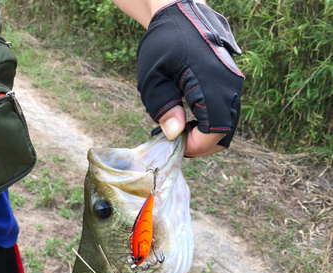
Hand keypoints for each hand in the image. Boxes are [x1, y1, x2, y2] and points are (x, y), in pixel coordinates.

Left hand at [137, 0, 243, 156]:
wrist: (180, 11)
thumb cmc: (163, 42)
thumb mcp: (152, 76)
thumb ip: (163, 106)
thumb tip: (175, 134)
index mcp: (212, 83)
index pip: (214, 131)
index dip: (196, 146)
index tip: (176, 144)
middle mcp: (229, 85)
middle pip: (225, 134)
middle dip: (202, 146)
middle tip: (178, 142)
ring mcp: (233, 84)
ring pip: (228, 127)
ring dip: (206, 137)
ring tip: (182, 132)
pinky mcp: (231, 84)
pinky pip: (226, 115)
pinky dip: (211, 126)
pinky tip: (190, 122)